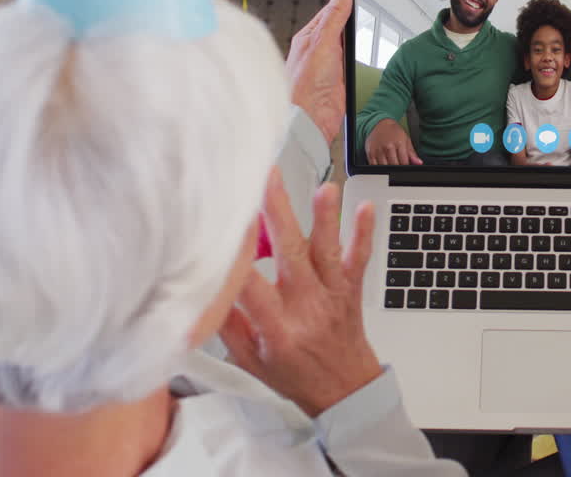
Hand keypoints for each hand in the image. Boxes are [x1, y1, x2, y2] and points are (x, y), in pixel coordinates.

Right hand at [219, 170, 382, 416]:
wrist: (345, 390)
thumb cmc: (296, 374)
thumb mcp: (250, 361)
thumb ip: (228, 324)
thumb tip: (204, 288)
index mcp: (278, 328)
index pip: (252, 287)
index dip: (237, 256)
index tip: (221, 226)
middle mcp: (307, 307)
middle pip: (291, 255)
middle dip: (278, 214)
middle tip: (267, 180)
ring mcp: (332, 294)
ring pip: (328, 252)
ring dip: (326, 219)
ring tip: (325, 189)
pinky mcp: (352, 288)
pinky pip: (360, 258)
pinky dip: (365, 233)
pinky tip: (367, 208)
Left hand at [287, 0, 352, 142]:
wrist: (311, 118)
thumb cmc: (306, 85)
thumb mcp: (323, 42)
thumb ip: (334, 16)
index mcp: (308, 37)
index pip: (328, 11)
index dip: (341, 0)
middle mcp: (316, 49)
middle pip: (338, 26)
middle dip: (349, 18)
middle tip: (362, 1)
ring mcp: (328, 65)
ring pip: (345, 44)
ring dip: (352, 38)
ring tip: (363, 23)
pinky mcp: (338, 80)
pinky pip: (350, 62)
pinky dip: (356, 57)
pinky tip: (360, 54)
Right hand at [365, 118, 423, 164]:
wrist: (379, 124)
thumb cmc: (393, 132)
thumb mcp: (406, 140)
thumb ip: (412, 153)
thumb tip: (419, 163)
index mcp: (399, 143)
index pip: (404, 162)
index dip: (406, 167)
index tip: (406, 166)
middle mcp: (388, 147)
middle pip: (395, 166)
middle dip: (398, 168)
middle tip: (398, 165)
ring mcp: (378, 150)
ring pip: (385, 167)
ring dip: (388, 169)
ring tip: (390, 163)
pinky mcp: (370, 153)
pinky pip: (374, 166)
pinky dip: (379, 168)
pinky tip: (382, 163)